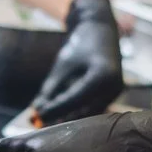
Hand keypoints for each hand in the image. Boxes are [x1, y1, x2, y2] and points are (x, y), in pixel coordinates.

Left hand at [30, 0, 123, 123]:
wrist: (101, 28)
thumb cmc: (80, 43)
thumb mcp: (62, 64)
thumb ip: (50, 89)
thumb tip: (36, 110)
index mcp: (103, 76)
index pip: (75, 99)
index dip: (55, 110)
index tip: (36, 116)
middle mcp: (113, 87)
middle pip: (83, 111)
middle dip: (60, 117)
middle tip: (38, 122)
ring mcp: (115, 92)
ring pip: (88, 113)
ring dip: (68, 117)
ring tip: (45, 120)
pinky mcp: (112, 94)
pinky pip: (92, 108)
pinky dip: (76, 111)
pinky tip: (59, 114)